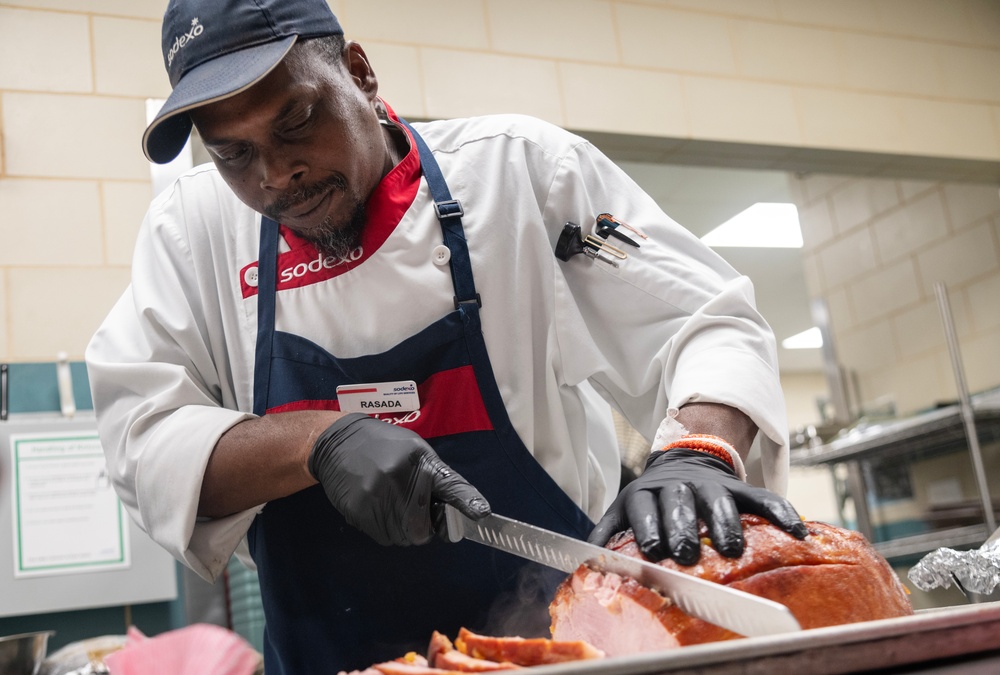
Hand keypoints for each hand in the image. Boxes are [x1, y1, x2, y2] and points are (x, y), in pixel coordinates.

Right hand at [308, 413, 490, 545]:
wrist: (339, 442)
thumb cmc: (385, 447)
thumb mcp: (416, 452)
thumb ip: (437, 479)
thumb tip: (459, 511)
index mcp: (420, 462)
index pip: (449, 484)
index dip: (467, 501)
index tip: (482, 513)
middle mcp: (399, 479)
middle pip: (421, 531)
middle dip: (421, 528)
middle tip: (412, 510)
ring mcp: (377, 496)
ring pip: (401, 538)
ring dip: (401, 530)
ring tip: (391, 504)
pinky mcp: (358, 510)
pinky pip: (381, 537)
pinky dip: (383, 529)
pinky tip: (376, 507)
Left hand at [588, 448, 806, 564]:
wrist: (684, 459)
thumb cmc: (651, 501)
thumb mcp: (623, 510)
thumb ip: (606, 536)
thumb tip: (585, 565)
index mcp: (645, 492)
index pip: (644, 507)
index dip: (648, 526)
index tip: (653, 548)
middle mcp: (676, 486)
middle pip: (679, 502)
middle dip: (683, 527)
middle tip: (687, 553)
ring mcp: (709, 484)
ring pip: (718, 498)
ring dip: (725, 522)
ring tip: (731, 548)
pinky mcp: (738, 486)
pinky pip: (761, 496)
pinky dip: (780, 511)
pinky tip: (796, 530)